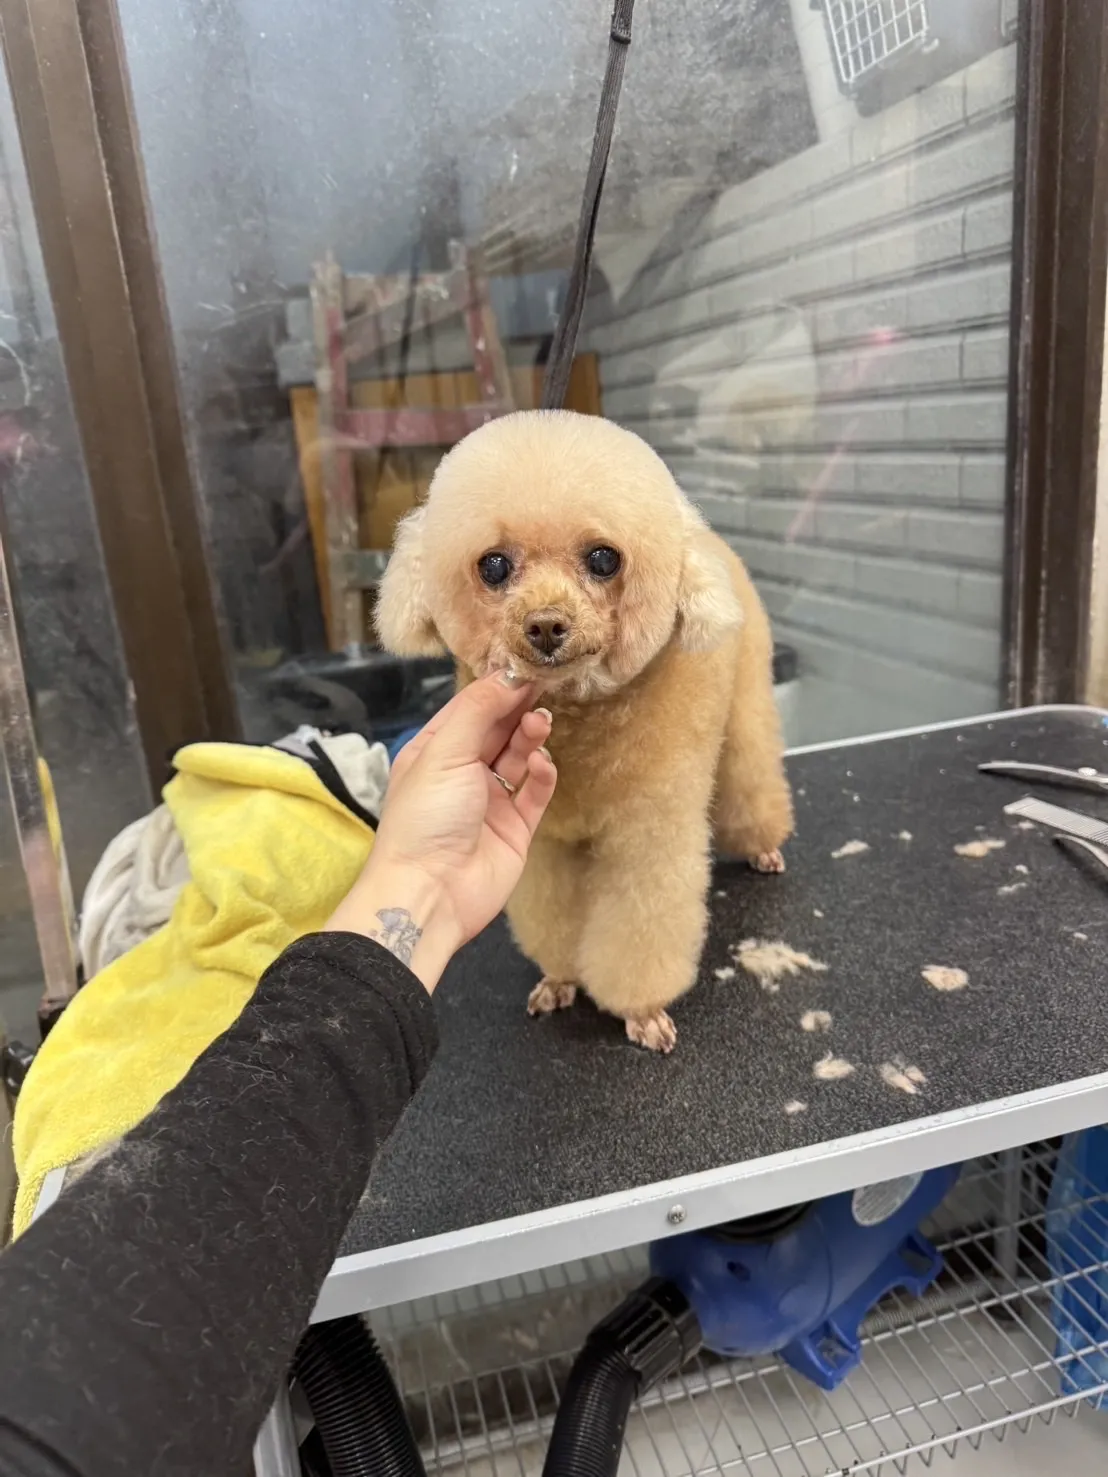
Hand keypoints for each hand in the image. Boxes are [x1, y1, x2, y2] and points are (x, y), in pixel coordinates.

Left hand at [326, 671, 556, 989]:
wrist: (431, 894)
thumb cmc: (425, 818)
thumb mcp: (444, 753)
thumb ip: (478, 711)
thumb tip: (509, 675)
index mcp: (434, 752)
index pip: (468, 708)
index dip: (496, 687)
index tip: (526, 664)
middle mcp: (461, 773)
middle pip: (496, 729)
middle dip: (517, 707)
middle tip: (545, 683)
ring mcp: (489, 801)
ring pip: (518, 757)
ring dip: (529, 737)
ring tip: (540, 722)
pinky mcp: (514, 828)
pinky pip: (534, 792)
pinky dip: (541, 774)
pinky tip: (540, 762)